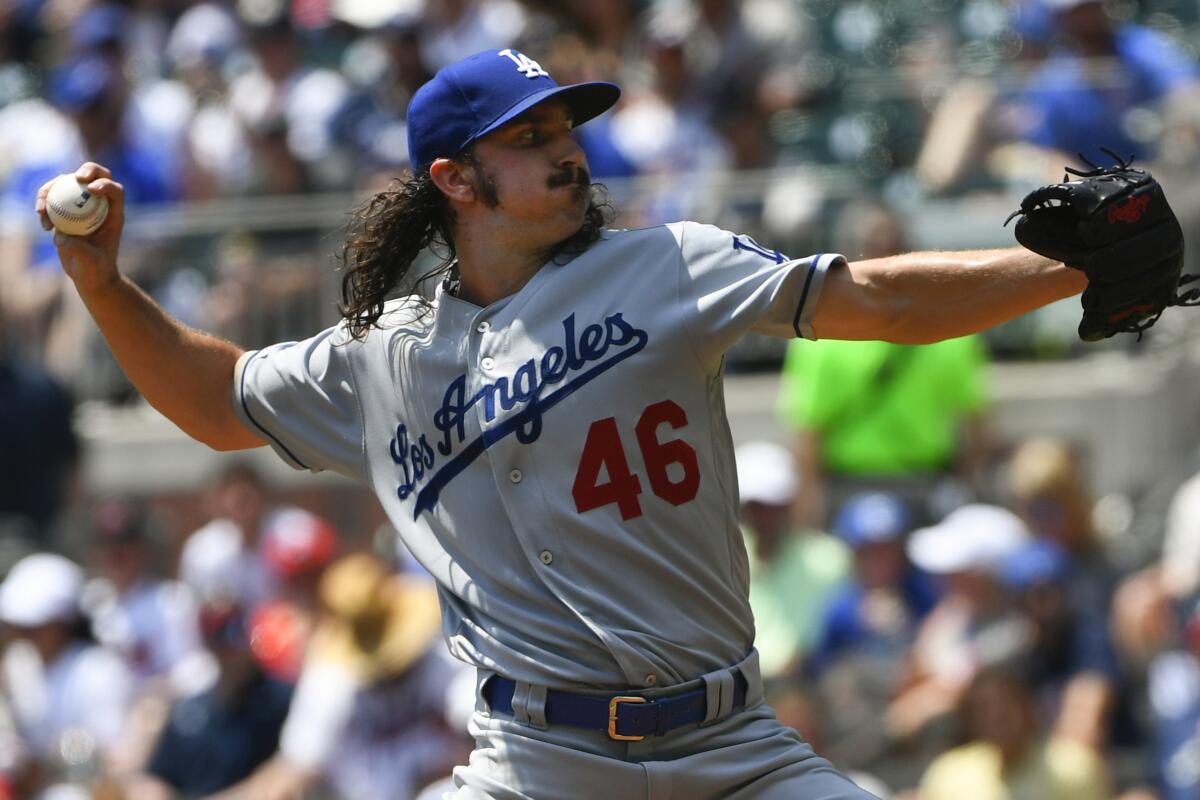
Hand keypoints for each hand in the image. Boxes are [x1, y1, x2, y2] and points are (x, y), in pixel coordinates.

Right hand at [35, 162, 125, 294]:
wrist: (88, 274)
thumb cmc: (96, 269)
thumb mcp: (91, 262)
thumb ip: (80, 249)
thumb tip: (62, 236)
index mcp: (114, 214)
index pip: (115, 191)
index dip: (106, 184)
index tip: (92, 190)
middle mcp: (99, 204)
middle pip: (96, 176)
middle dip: (88, 170)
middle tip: (75, 177)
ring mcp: (81, 204)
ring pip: (68, 182)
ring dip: (53, 189)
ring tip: (43, 211)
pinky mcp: (64, 208)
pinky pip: (52, 197)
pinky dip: (44, 204)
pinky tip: (42, 221)